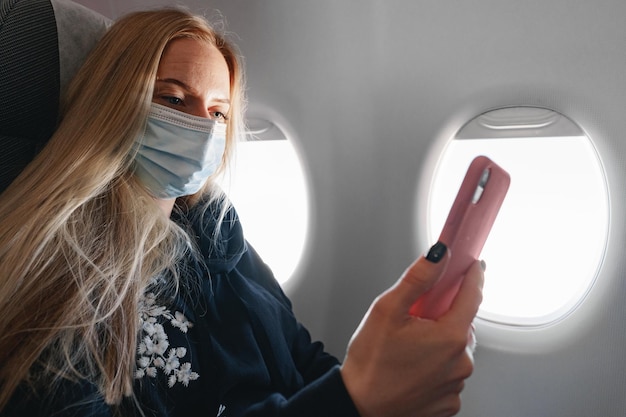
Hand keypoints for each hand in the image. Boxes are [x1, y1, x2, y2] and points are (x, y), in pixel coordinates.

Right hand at [340, 247, 483, 416]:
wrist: (360, 406)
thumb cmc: (371, 363)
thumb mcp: (387, 310)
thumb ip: (417, 279)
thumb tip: (439, 256)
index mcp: (450, 337)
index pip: (473, 296)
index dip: (471, 277)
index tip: (471, 266)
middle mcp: (460, 363)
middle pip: (462, 324)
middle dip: (444, 315)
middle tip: (417, 317)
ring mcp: (456, 385)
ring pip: (455, 349)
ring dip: (439, 342)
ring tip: (409, 346)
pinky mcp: (449, 402)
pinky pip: (449, 373)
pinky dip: (436, 366)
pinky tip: (413, 366)